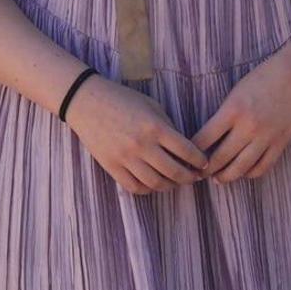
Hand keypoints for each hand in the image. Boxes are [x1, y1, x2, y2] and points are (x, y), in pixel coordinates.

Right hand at [61, 74, 208, 195]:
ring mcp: (125, 157)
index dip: (199, 160)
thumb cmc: (122, 99)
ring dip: (170, 186)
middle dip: (189, 177)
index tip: (204, 163)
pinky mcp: (111, 166)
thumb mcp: (151, 105)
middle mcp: (142, 145)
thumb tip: (183, 149)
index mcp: (155, 127)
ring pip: (155, 183)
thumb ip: (168, 127)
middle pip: (174, 172)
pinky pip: (134, 186)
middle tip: (194, 177)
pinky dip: (147, 189)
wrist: (86, 102)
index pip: (186, 151)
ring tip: (174, 181)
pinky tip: (153, 184)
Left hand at [193, 48, 290, 181]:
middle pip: (219, 158)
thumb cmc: (265, 76)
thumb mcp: (237, 91)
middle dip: (205, 169)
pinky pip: (263, 167)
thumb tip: (209, 136)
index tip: (187, 156)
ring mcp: (266, 137)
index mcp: (233, 110)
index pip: (204, 139)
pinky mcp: (282, 142)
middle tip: (198, 173)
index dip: (192, 151)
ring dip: (226, 177)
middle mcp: (248, 127)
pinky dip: (250, 173)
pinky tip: (243, 172)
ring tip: (218, 178)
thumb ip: (225, 114)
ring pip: (241, 168)